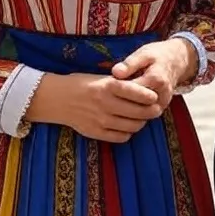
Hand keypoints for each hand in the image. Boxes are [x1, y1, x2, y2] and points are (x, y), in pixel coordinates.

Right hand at [27, 72, 162, 143]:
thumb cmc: (83, 84)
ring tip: (143, 118)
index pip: (136, 92)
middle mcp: (105, 103)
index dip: (149, 96)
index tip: (155, 97)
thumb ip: (121, 84)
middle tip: (156, 109)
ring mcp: (100, 120)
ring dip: (141, 123)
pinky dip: (128, 133)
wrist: (58, 99)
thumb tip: (146, 89)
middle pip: (138, 111)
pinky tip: (127, 126)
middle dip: (151, 111)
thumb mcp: (102, 78)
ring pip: (132, 126)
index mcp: (107, 86)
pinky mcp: (95, 133)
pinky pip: (121, 137)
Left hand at [111, 38, 195, 108]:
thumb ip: (130, 63)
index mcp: (156, 79)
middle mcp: (161, 95)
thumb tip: (115, 72)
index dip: (117, 89)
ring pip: (140, 114)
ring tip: (114, 102)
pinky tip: (123, 105)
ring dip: (126, 110)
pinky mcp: (160, 109)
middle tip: (107, 97)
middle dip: (120, 102)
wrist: (176, 61)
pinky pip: (144, 116)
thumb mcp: (144, 53)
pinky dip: (133, 112)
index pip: (131, 90)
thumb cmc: (157, 56)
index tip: (106, 86)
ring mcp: (162, 104)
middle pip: (135, 105)